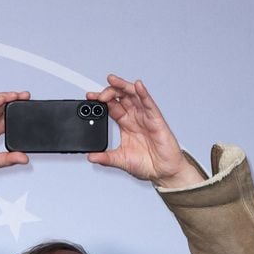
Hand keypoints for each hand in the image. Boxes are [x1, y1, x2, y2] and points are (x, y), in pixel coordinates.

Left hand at [86, 75, 203, 188]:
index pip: (111, 107)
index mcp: (126, 124)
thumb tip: (91, 157)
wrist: (163, 172)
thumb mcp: (121, 160)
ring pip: (133, 95)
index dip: (101, 101)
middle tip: (98, 94)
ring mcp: (145, 117)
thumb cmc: (147, 164)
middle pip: (121, 97)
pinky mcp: (156, 119)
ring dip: (123, 87)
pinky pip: (149, 103)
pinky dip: (143, 93)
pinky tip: (137, 86)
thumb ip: (106, 158)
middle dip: (109, 92)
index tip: (90, 98)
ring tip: (112, 81)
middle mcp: (135, 117)